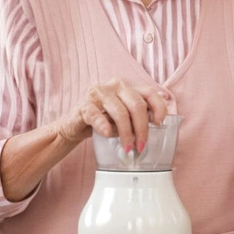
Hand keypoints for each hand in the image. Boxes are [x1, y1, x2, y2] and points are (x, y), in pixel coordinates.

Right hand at [53, 78, 169, 153]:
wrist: (74, 126)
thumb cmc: (104, 120)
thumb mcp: (125, 117)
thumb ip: (138, 116)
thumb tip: (157, 124)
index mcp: (127, 87)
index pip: (149, 92)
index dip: (158, 107)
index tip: (159, 123)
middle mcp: (114, 86)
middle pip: (136, 105)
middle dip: (142, 128)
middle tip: (141, 145)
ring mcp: (97, 94)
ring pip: (120, 112)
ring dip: (126, 133)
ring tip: (127, 147)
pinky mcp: (83, 106)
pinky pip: (95, 115)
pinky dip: (104, 126)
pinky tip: (108, 134)